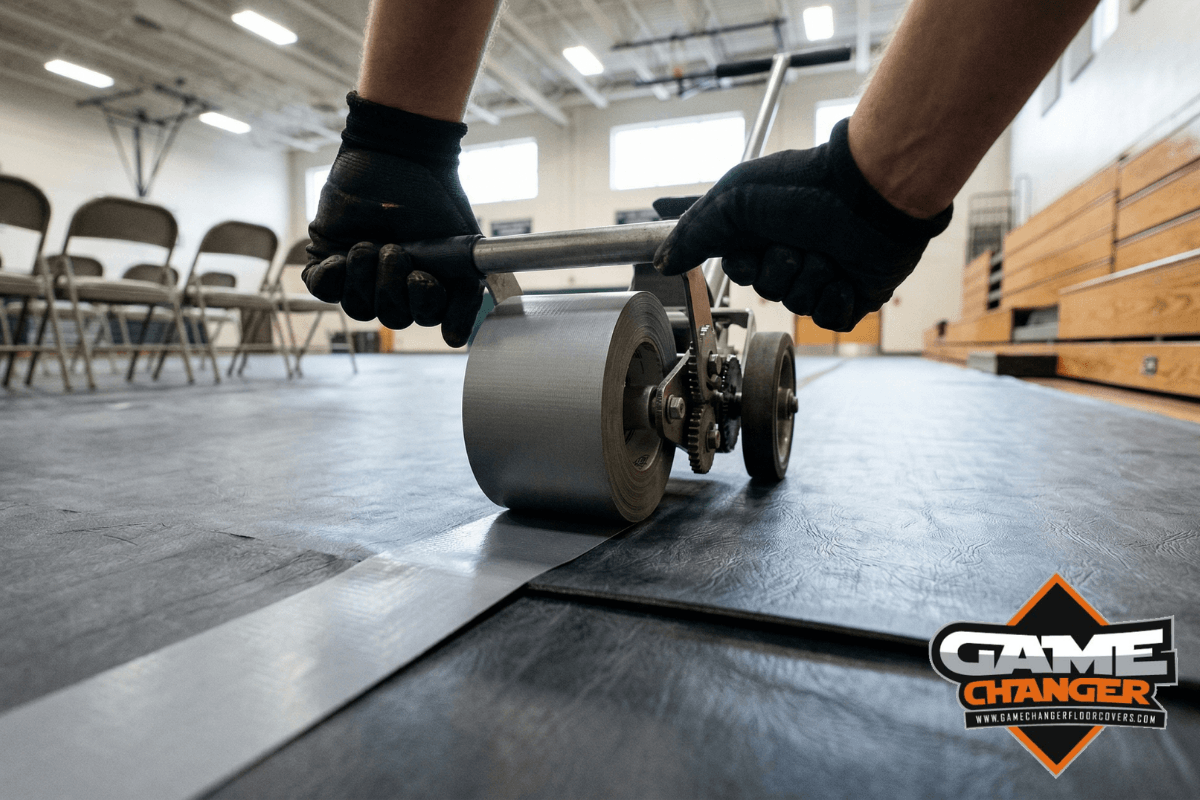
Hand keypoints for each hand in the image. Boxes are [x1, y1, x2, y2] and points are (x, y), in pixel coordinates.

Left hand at [304, 92, 482, 346]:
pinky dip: (333, 277)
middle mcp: (394, 287)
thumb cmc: (433, 198)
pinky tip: (344, 257)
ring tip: (370, 246)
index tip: (428, 284)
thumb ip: (467, 290)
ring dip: (366, 280)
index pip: (430, 319)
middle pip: (393, 317)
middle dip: (396, 289)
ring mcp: (360, 277)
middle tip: (400, 254)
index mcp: (428, 289)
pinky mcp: (328, 261)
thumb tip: (458, 336)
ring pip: (358, 307)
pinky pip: (323, 288)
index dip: (428, 309)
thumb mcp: (463, 246)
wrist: (398, 157)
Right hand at [654, 118, 951, 331]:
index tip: (689, 224)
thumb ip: (693, 233)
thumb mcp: (733, 202)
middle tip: (790, 241)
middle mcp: (788, 250)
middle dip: (772, 268)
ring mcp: (819, 274)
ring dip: (806, 278)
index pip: (726, 254)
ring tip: (824, 251)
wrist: (870, 196)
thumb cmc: (805, 187)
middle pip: (758, 288)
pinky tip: (843, 274)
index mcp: (760, 228)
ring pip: (793, 304)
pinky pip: (826, 317)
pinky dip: (833, 296)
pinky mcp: (849, 294)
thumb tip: (661, 260)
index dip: (716, 250)